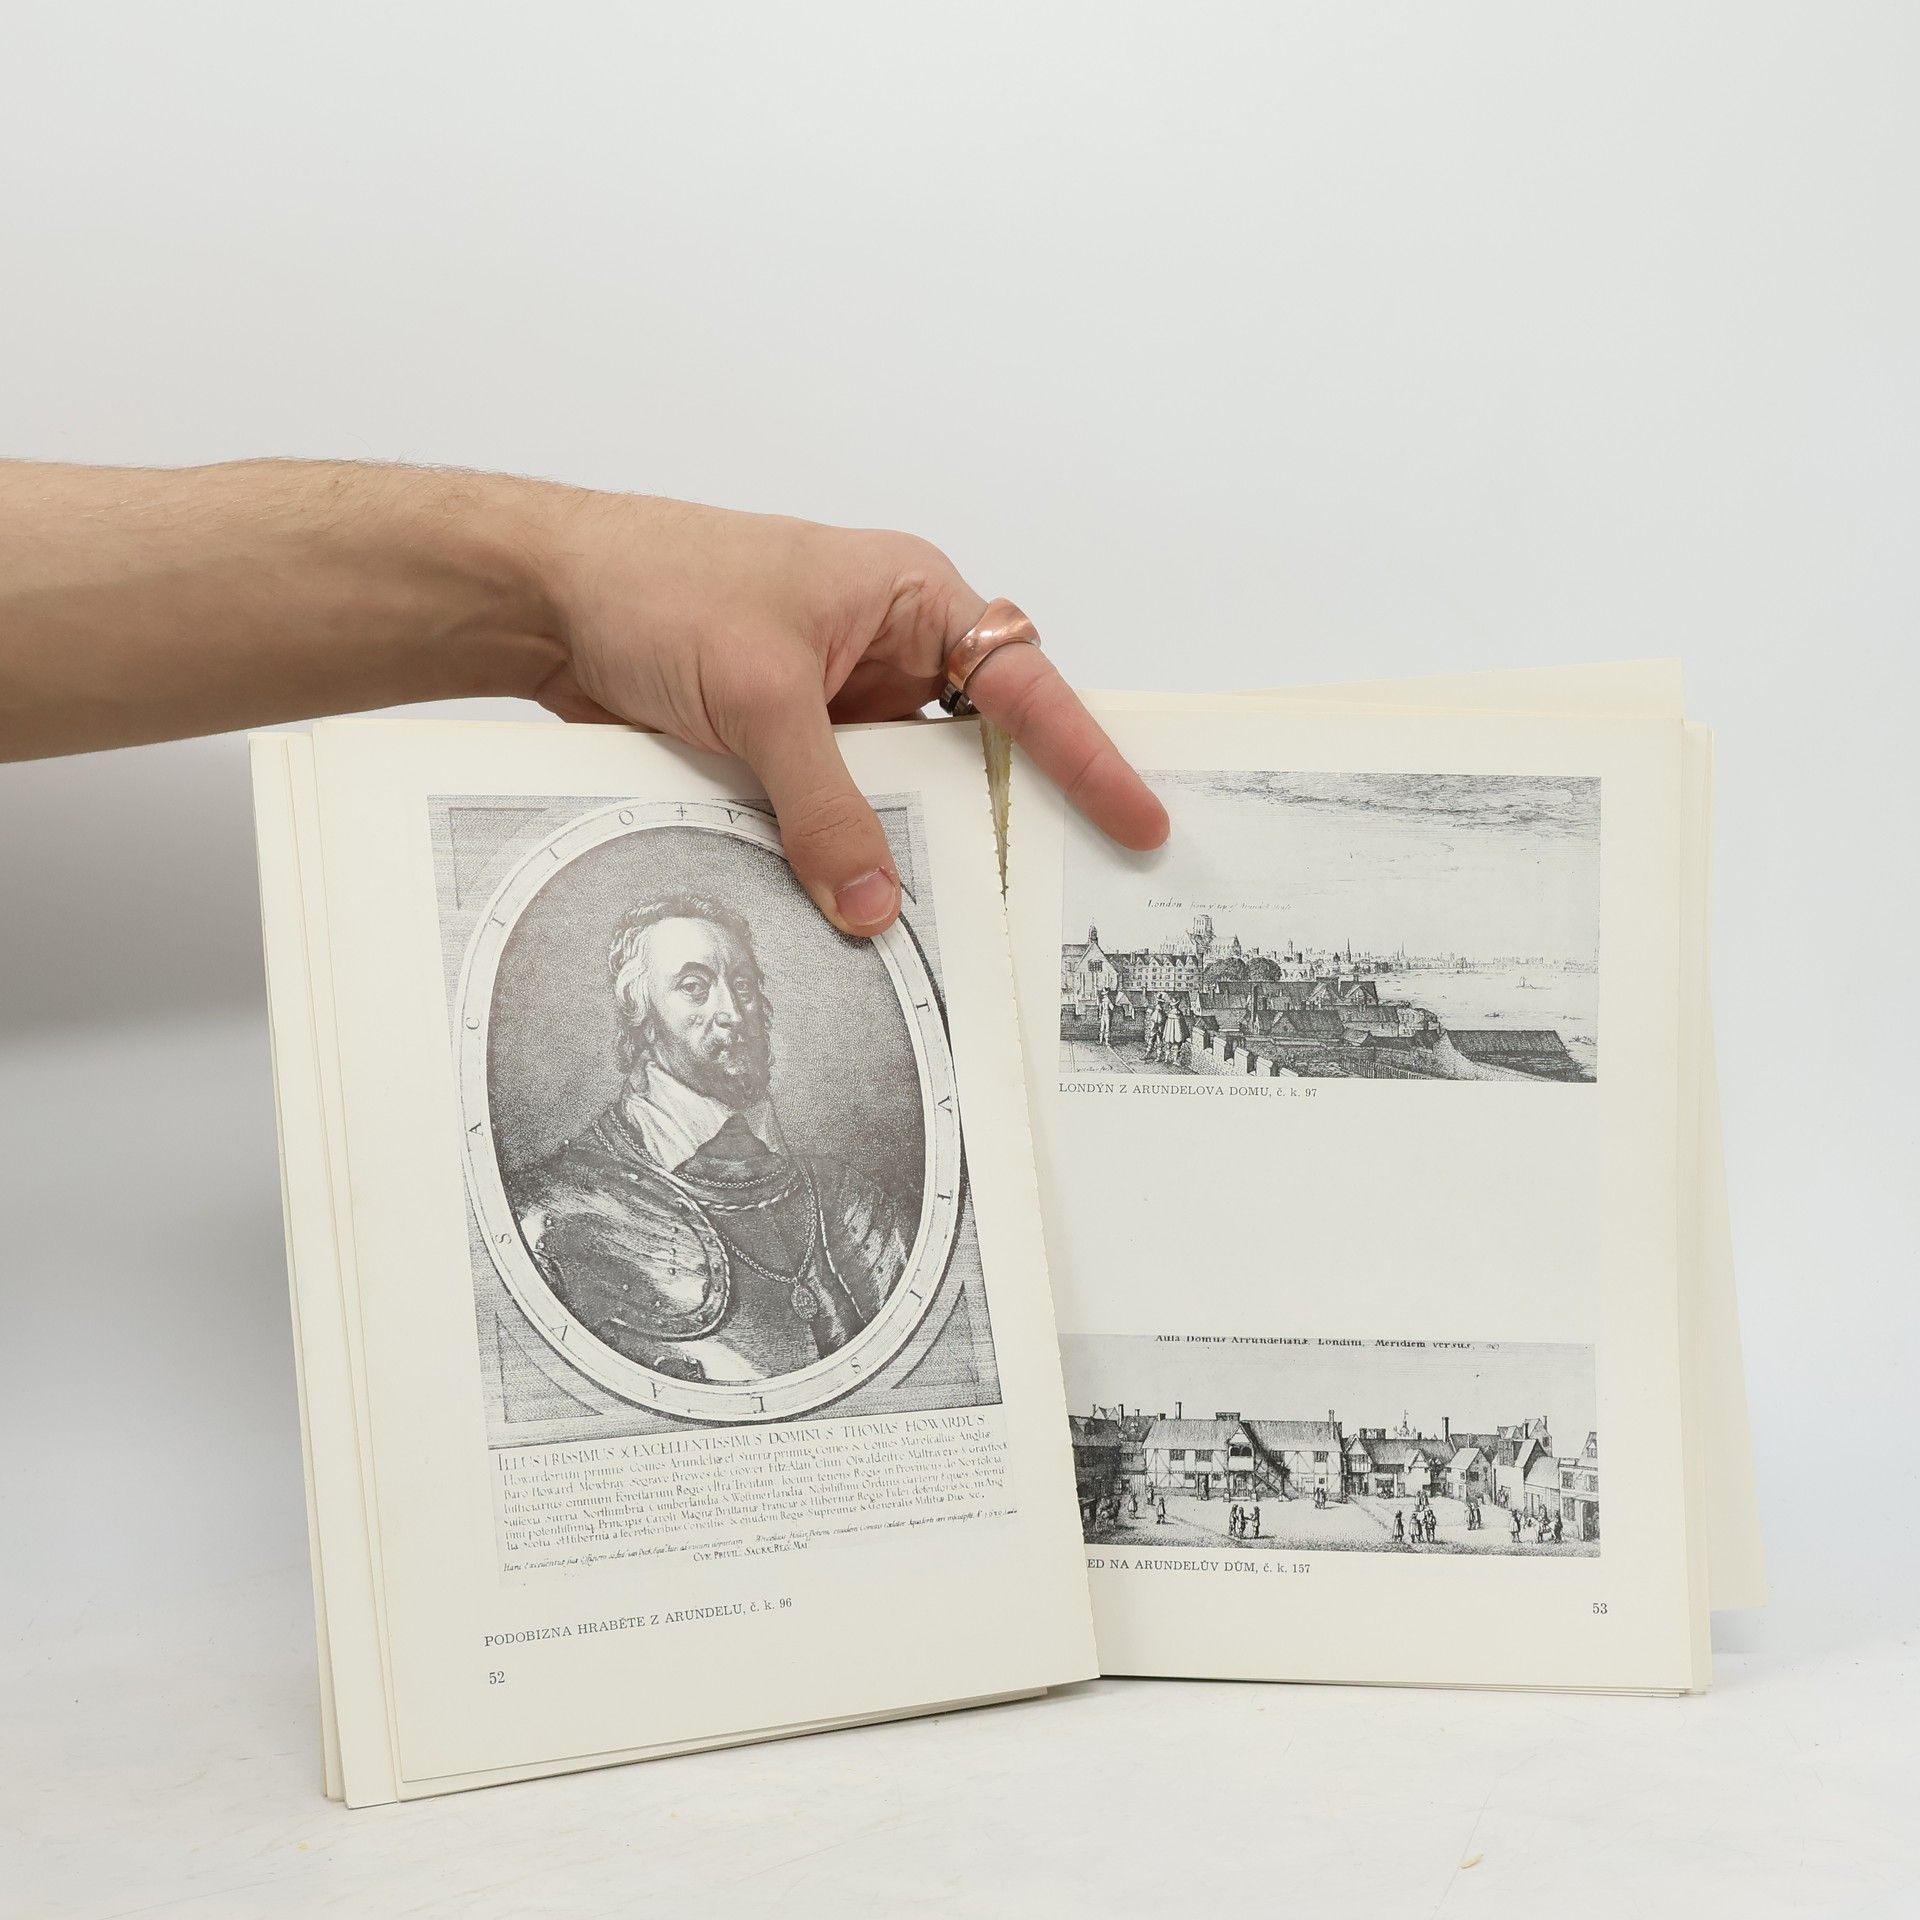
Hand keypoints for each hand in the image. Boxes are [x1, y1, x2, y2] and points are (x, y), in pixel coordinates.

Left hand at [529, 496, 1168, 935]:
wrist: (542, 598)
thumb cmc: (655, 582)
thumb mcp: (758, 696)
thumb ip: (822, 806)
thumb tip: (873, 902)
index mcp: (908, 598)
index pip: (1022, 685)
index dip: (1086, 758)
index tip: (1136, 821)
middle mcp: (882, 652)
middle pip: (968, 754)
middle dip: (993, 822)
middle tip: (1041, 899)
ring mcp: (833, 707)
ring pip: (897, 798)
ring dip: (902, 850)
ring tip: (939, 922)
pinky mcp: (783, 751)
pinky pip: (833, 818)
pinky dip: (838, 859)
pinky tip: (848, 908)